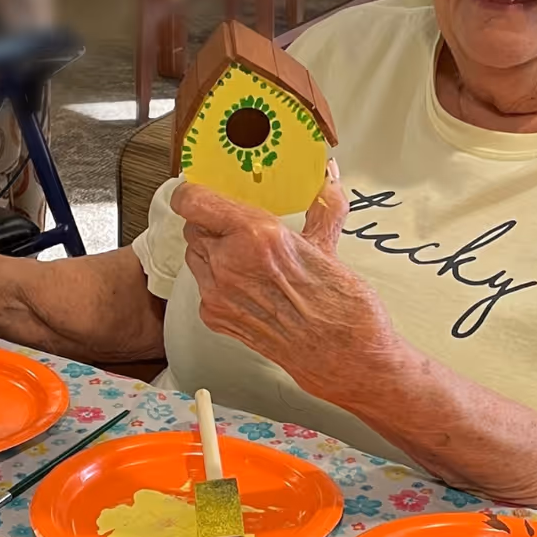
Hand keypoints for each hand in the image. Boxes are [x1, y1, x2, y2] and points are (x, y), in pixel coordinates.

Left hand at [172, 162, 400, 402]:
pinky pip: (203, 287)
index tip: (200, 189)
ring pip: (195, 256)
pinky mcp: (216, 318)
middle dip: (212, 223)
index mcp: (256, 235)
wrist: (343, 358)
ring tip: (245, 258)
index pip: (193, 201)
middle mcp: (230, 263)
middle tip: (237, 226)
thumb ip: (323, 205)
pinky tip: (248, 286)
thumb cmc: (340, 308)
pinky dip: (217, 282)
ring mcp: (219, 294)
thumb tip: (328, 179)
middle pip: (193, 226)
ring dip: (212, 251)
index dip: (193, 192)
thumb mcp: (329, 245)